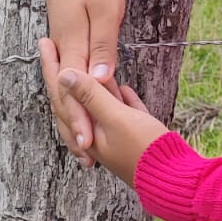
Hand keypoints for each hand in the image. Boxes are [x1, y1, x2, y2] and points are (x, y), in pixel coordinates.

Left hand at [38, 39, 169, 187]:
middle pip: (75, 100)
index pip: (62, 94)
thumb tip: (64, 74)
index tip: (47, 43)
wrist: (175, 178)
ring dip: (94, 85)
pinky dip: (120, 100)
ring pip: (98, 106)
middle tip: (57, 46)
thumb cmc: (144, 150)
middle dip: (68, 73)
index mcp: (84, 132)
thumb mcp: (116, 118)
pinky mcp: (134, 139)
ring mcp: (115, 138)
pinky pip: (121, 115)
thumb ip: (91, 96)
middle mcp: (94, 136)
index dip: (53, 67)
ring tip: (90, 63)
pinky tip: (125, 90)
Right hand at [42, 0, 127, 167]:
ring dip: (72, 117)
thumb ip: (102, 47)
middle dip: (74, 127)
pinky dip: (75, 98)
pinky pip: (68, 78)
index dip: (80, 119)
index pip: (73, 91)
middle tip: (87, 157)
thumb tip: (99, 79)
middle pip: (64, 97)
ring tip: (83, 146)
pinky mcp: (67, 43)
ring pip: (64, 91)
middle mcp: (62, 48)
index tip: (88, 143)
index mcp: (70, 43)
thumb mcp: (106, 11)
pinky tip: (87, 112)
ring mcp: (62, 46)